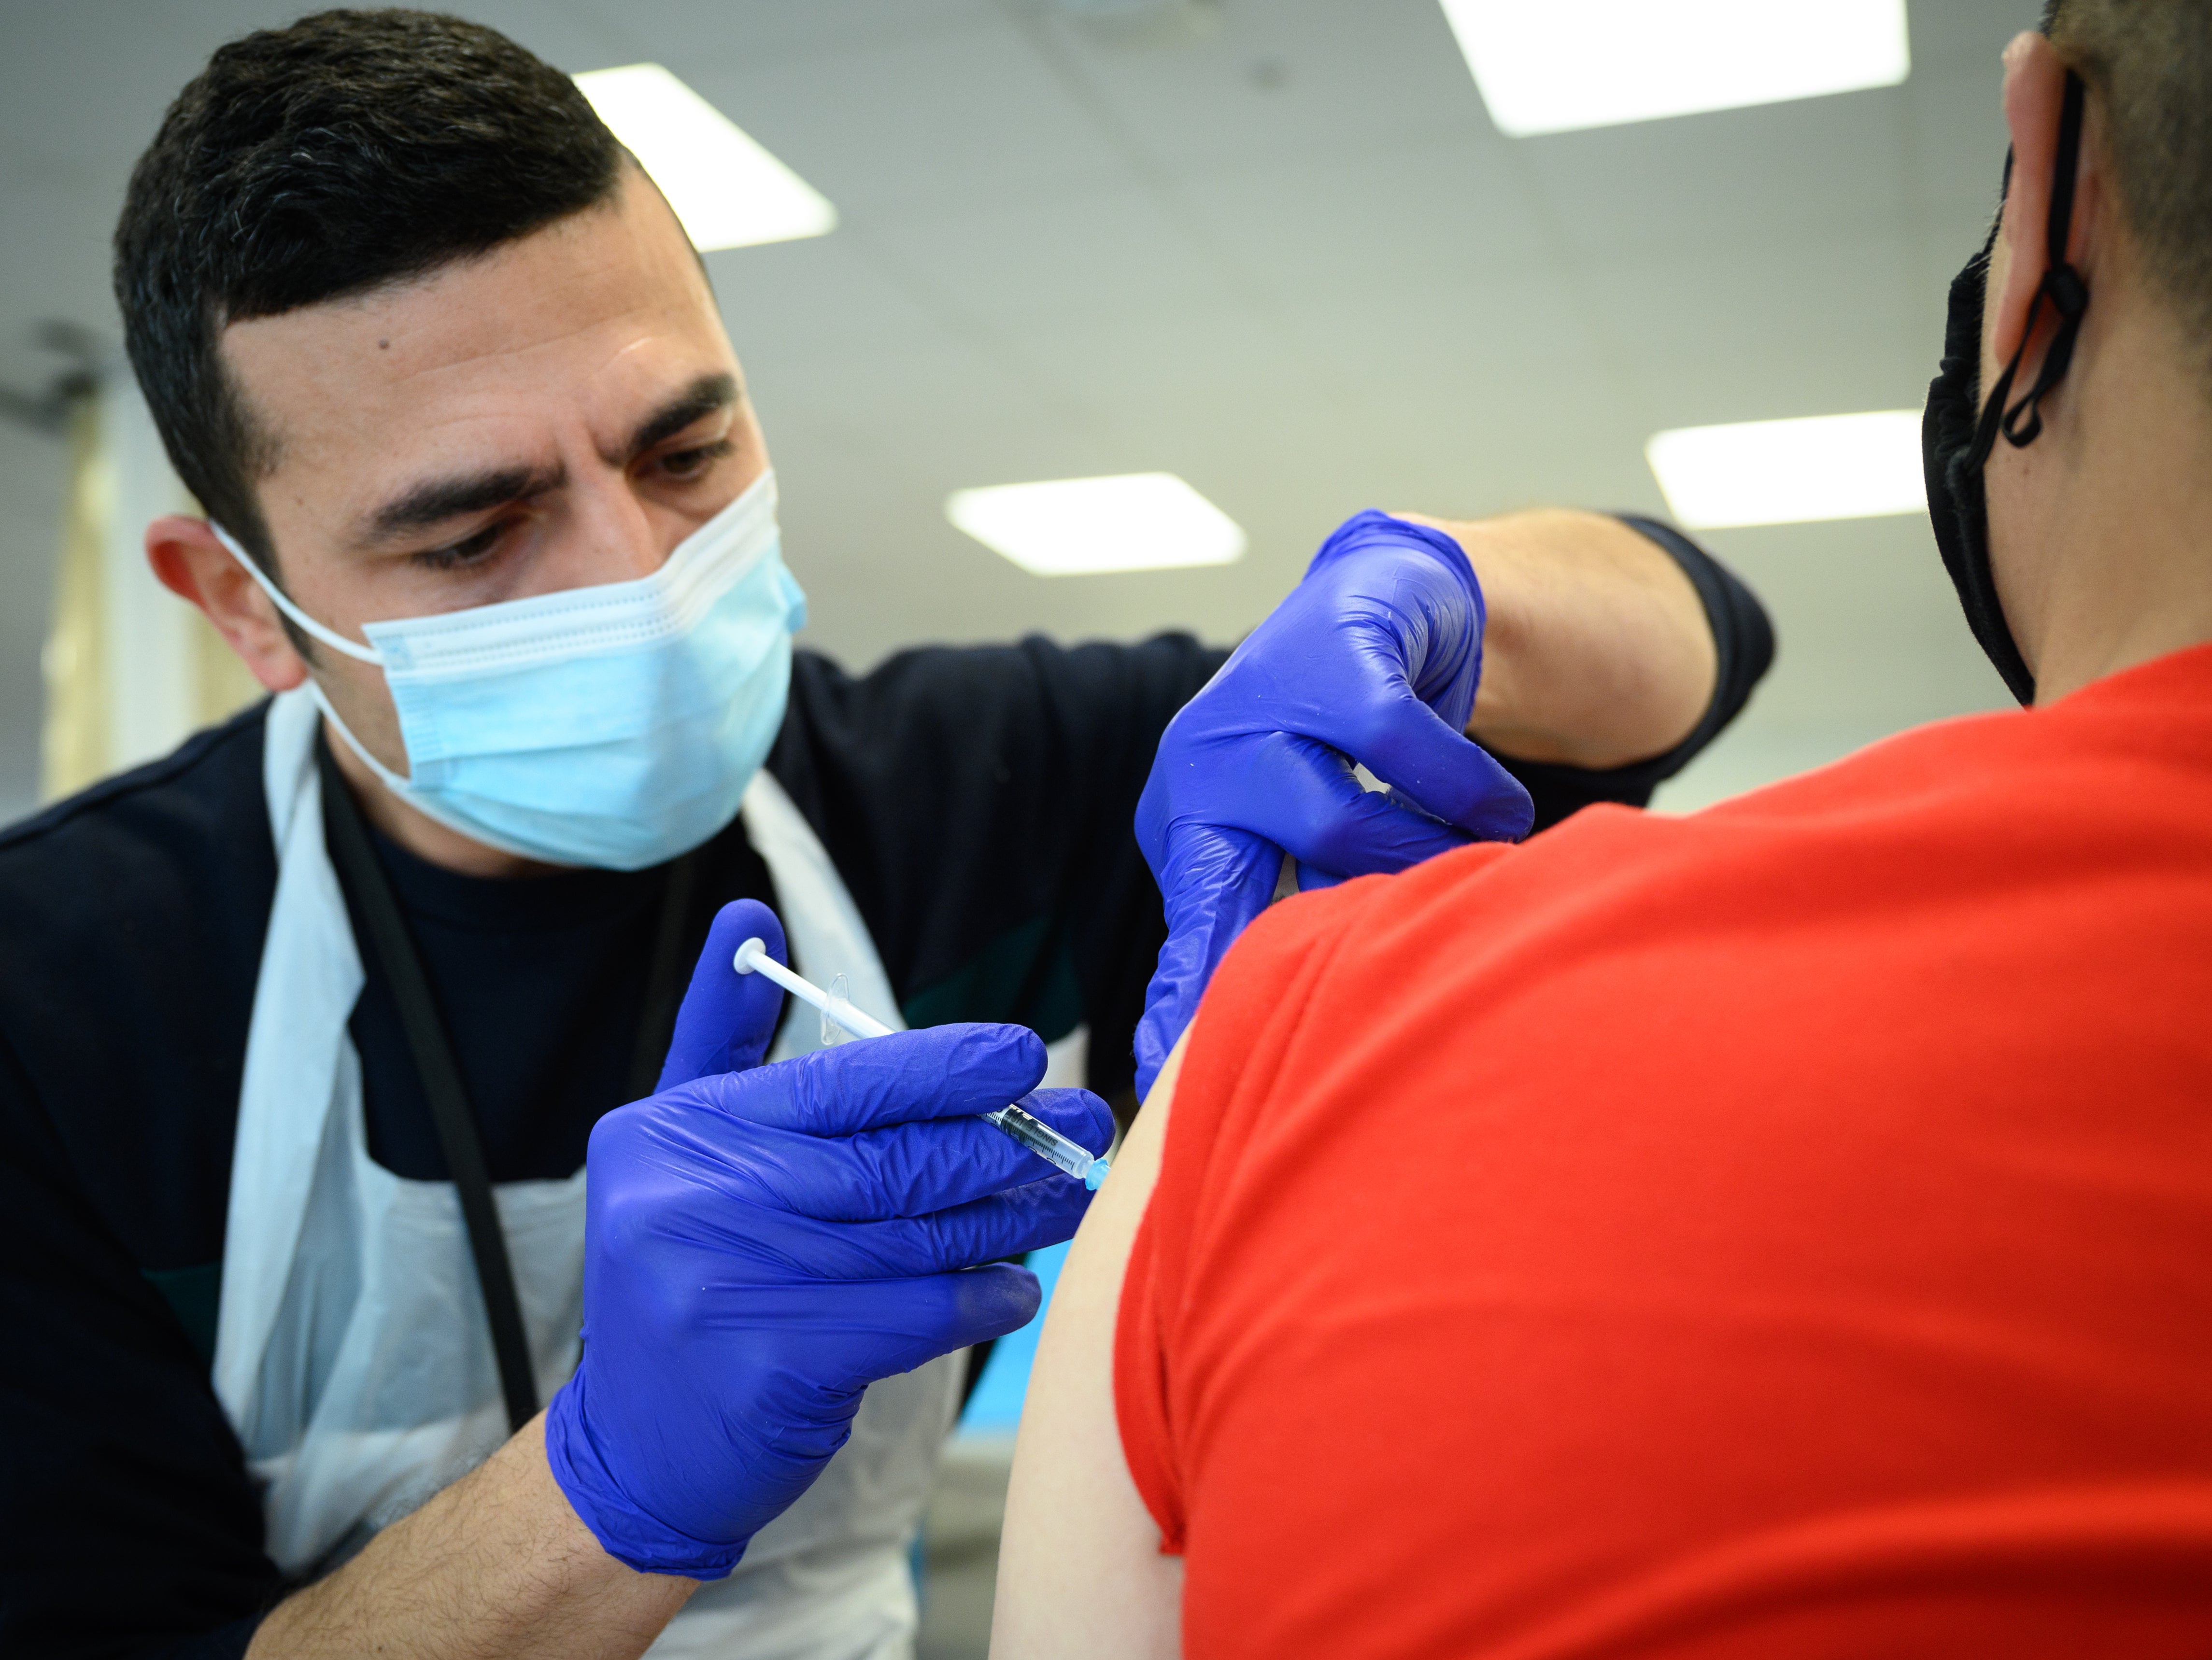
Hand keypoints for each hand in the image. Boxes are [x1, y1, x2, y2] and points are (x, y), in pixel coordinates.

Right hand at [546, 899, 1113, 1577]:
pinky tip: (1017, 1286)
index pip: (842, 1080)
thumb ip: (725, 1036)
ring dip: (1011, 1216)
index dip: (943, 1064)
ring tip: (1068, 1196)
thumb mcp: (679, 1145)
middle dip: (1003, 1139)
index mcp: (676, 1131)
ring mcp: (731, 1286)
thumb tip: (750, 917)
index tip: (1020, 1053)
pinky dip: (982, 1298)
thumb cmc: (688, 1274)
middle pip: (893, 1157)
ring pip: (918, 1236)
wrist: (636, 1447)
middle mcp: (694, 1199)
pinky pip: (918, 1313)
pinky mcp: (777, 1368)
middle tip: (1080, 1124)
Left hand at [1132, 510, 1532, 1095]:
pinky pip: (1404, 749)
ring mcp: (1258, 703)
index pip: (1186, 927)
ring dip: (1424, 857)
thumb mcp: (1301, 831)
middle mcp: (1203, 764)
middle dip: (1305, 948)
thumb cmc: (1344, 743)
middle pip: (1242, 887)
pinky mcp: (1331, 654)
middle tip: (1372, 981)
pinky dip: (1466, 790)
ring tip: (1471, 859)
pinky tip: (1497, 808)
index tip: (1160, 1075)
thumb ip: (1292, 914)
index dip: (1181, 1001)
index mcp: (1188, 822)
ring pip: (1340, 827)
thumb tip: (1295, 1036)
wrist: (1390, 596)